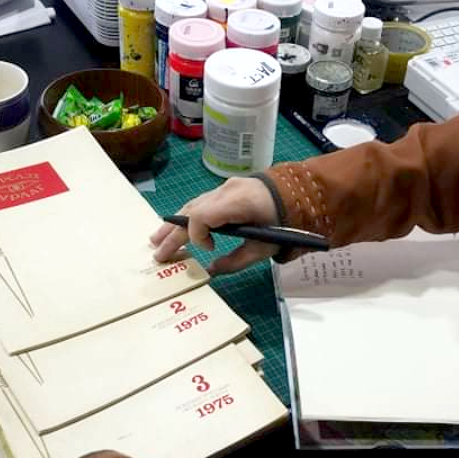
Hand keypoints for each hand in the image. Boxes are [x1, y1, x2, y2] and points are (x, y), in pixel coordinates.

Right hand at [150, 177, 279, 274]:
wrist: (301, 193)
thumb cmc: (285, 223)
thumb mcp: (264, 248)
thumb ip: (236, 261)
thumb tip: (211, 270)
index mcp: (237, 203)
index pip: (201, 216)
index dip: (196, 236)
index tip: (208, 249)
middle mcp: (227, 191)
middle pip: (191, 211)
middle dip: (172, 233)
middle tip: (157, 252)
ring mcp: (226, 187)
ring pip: (193, 205)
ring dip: (175, 223)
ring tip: (158, 238)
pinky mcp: (228, 188)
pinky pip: (202, 202)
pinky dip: (188, 215)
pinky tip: (178, 225)